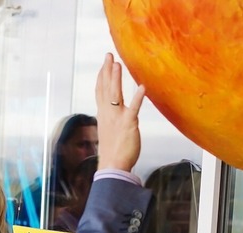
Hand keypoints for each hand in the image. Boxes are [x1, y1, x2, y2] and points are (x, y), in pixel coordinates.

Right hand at [95, 53, 144, 171]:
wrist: (112, 166)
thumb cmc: (113, 151)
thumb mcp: (109, 131)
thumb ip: (112, 119)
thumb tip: (114, 114)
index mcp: (103, 115)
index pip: (100, 92)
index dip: (102, 77)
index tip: (104, 65)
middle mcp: (108, 114)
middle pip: (105, 89)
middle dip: (106, 71)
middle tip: (109, 55)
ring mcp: (117, 118)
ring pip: (115, 95)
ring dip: (116, 79)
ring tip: (118, 64)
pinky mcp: (128, 124)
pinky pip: (133, 109)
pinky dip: (138, 98)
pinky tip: (142, 87)